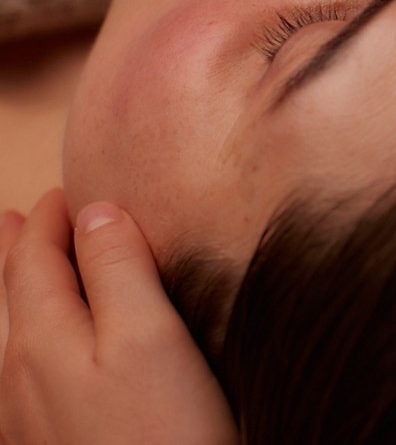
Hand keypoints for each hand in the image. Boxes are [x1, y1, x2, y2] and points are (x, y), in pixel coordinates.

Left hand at [0, 190, 236, 444]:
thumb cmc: (166, 435)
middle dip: (18, 252)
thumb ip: (119, 270)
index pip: (35, 259)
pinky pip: (23, 378)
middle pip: (13, 296)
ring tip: (17, 270)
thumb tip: (96, 212)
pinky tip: (39, 356)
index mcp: (43, 339)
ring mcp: (26, 422)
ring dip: (19, 294)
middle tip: (16, 216)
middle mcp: (19, 378)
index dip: (52, 219)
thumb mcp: (149, 338)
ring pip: (14, 338)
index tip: (67, 191)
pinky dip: (30, 342)